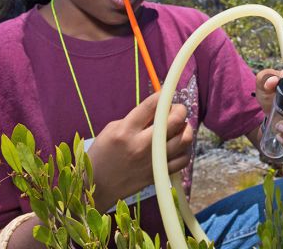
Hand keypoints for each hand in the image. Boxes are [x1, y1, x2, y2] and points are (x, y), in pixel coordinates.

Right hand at [87, 92, 192, 211]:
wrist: (97, 188)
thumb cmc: (101, 155)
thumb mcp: (111, 129)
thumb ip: (136, 118)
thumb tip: (158, 111)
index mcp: (126, 131)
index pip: (152, 105)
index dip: (163, 95)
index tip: (166, 94)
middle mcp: (142, 145)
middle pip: (175, 121)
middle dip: (180, 110)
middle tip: (176, 110)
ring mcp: (153, 161)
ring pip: (184, 139)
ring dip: (186, 128)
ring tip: (179, 128)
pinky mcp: (159, 174)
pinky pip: (183, 159)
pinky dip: (185, 149)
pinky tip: (178, 146)